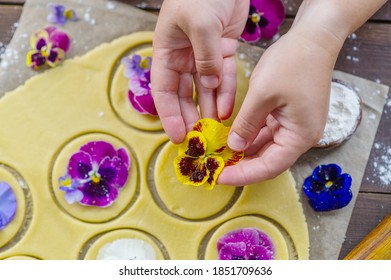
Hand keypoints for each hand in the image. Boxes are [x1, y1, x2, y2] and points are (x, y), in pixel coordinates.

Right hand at [151, 0, 248, 142]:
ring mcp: (204, 55)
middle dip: (190, 117)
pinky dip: (226, 93)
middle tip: (199, 140)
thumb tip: (210, 87)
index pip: (163, 91)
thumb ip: (205, 58)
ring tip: (216, 132)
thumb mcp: (199, 22)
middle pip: (183, 95)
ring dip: (209, 109)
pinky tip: (227, 110)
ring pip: (205, 90)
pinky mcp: (224, 50)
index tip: (176, 136)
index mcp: (167, 51)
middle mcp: (183, 57)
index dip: (168, 115)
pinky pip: (224, 77)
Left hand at [218, 28, 342, 185]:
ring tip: (220, 155)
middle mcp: (300, 136)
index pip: (269, 167)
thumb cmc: (292, 62)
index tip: (219, 177)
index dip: (243, 175)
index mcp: (300, 136)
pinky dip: (250, 136)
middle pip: (268, 161)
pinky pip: (267, 132)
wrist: (313, 38)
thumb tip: (233, 147)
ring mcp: (295, 126)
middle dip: (242, 165)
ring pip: (266, 147)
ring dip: (244, 151)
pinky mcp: (289, 116)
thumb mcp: (262, 94)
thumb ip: (246, 124)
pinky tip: (232, 138)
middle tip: (216, 167)